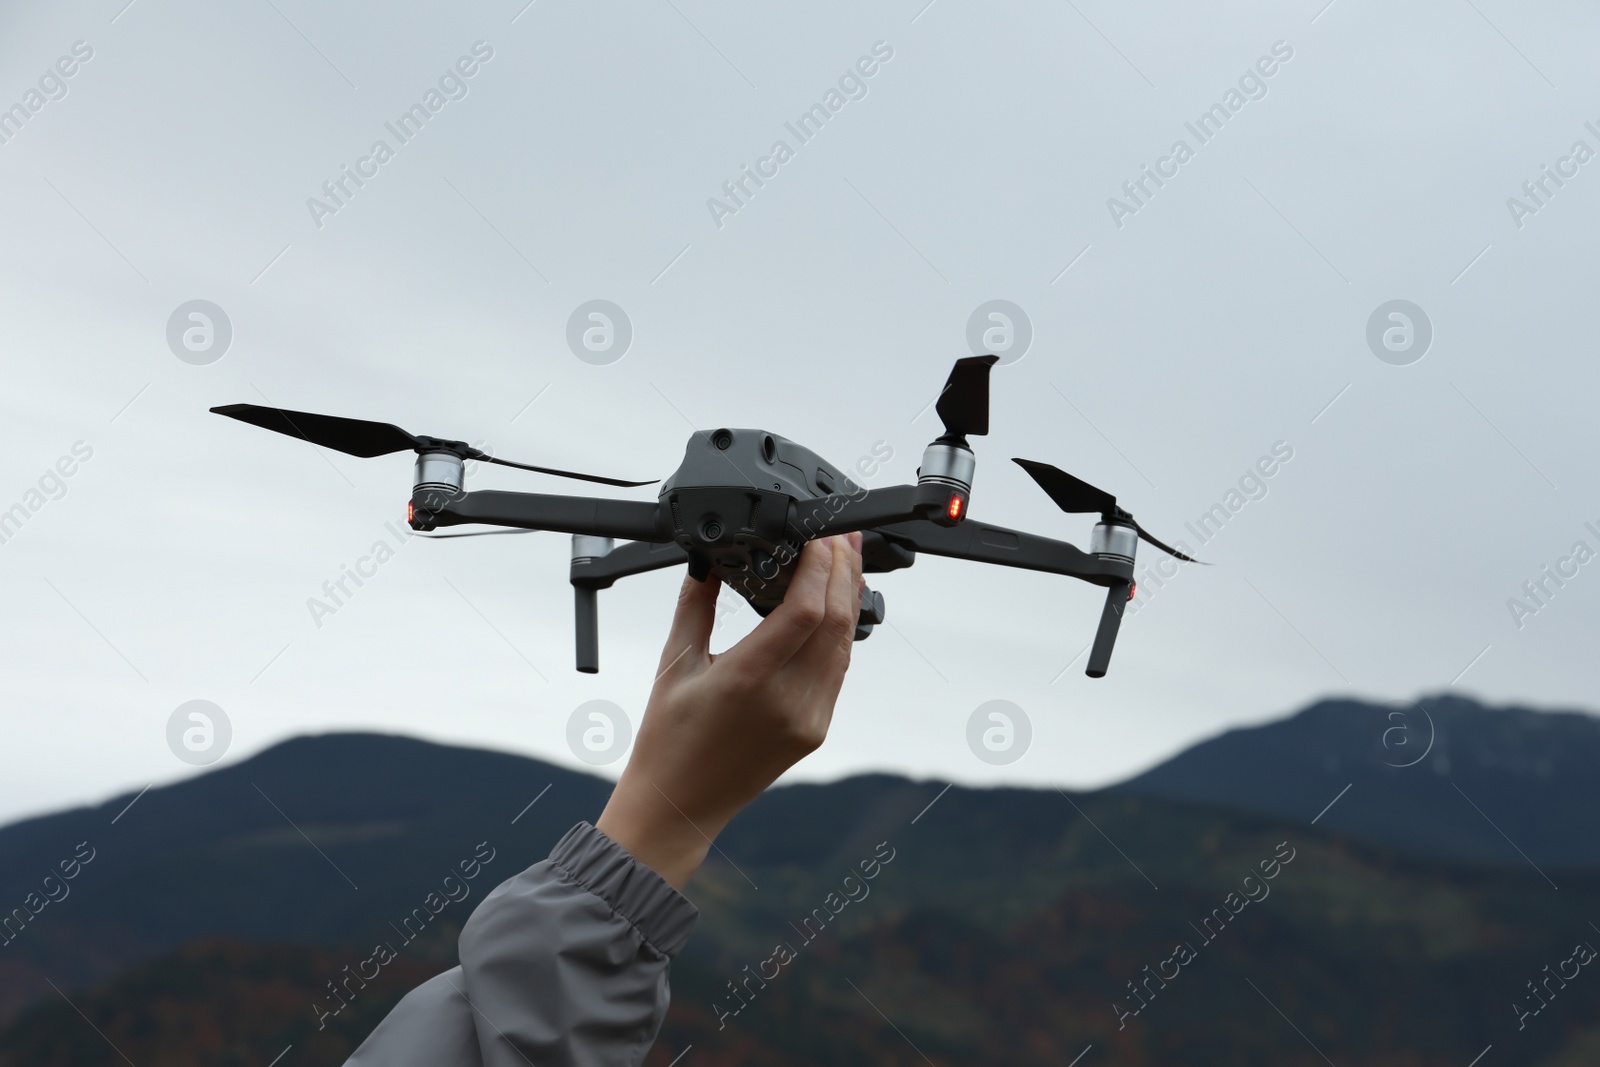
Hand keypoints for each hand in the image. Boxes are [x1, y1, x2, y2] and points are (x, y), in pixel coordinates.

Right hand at [596, 533, 864, 888]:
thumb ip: (695, 604)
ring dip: (849, 597)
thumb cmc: (668, 740)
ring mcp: (808, 719)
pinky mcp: (816, 729)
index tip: (818, 536)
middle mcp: (787, 701)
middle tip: (840, 536)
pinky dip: (840, 632)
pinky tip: (833, 607)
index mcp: (748, 680)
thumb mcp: (674, 663)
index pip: (804, 610)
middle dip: (844, 570)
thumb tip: (708, 558)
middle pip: (837, 621)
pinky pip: (838, 670)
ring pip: (845, 644)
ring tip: (844, 560)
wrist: (680, 805)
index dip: (820, 566)